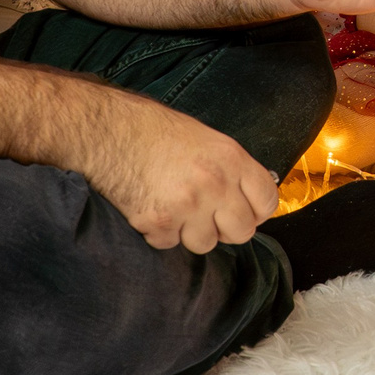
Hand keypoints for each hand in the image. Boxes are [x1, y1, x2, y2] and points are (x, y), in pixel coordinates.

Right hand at [77, 89, 280, 253]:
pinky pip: (169, 244)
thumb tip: (246, 196)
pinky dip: (159, 233)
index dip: (256, 211)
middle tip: (207, 215)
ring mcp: (188, 205)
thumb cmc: (153, 131)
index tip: (245, 211)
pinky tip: (150, 206)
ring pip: (205, 244)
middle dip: (225, 228)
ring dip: (190, 232)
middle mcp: (215, 183)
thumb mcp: (205, 139)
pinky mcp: (158, 222)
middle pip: (242, 232)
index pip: (267, 201)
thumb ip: (229, 169)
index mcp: (231, 158)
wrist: (107, 130)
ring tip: (173, 207)